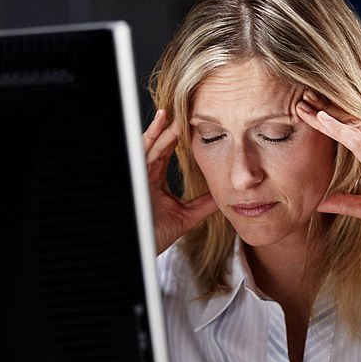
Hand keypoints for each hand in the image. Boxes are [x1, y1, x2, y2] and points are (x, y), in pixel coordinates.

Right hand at [144, 109, 218, 254]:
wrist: (141, 250)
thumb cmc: (156, 235)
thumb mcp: (186, 216)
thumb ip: (203, 204)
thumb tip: (225, 196)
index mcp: (155, 179)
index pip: (167, 152)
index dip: (179, 138)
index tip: (194, 124)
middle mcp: (145, 172)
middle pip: (159, 143)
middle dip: (172, 128)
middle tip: (187, 111)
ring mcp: (138, 173)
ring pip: (151, 143)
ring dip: (164, 128)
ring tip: (176, 112)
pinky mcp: (135, 174)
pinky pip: (142, 150)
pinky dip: (151, 135)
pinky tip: (161, 122)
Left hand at [295, 93, 360, 277]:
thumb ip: (346, 203)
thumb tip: (321, 203)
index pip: (359, 132)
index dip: (338, 121)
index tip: (315, 112)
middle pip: (356, 124)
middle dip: (329, 111)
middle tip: (306, 99)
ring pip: (355, 128)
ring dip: (329, 115)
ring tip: (307, 105)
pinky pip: (359, 142)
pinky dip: (340, 130)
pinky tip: (322, 121)